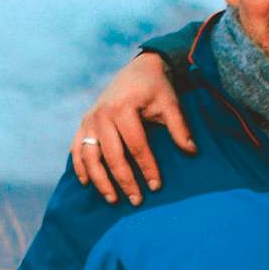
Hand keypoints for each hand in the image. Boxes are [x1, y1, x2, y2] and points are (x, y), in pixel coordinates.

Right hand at [71, 53, 195, 204]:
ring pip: (89, 156)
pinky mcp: (83, 123)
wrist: (138, 69)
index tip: (157, 187)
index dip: (147, 168)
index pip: (136, 146)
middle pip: (111, 155)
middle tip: (137, 200)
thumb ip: (180, 127)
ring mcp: (89, 120)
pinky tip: (87, 184)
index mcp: (123, 108)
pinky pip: (76, 149)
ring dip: (99, 180)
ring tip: (113, 199)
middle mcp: (101, 114)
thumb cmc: (157, 88)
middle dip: (124, 180)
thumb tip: (192, 152)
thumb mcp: (171, 103)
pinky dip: (79, 167)